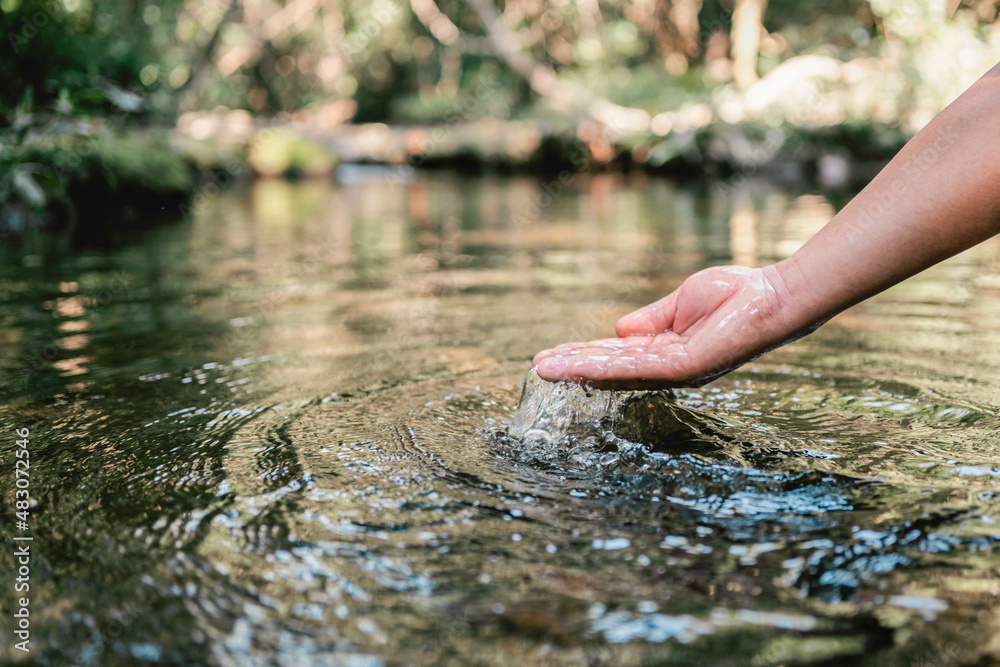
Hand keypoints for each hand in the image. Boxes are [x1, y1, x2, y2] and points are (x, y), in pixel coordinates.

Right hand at [533, 265, 801, 387]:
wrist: (772, 296)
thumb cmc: (734, 295)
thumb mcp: (680, 304)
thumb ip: (650, 320)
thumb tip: (617, 330)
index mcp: (666, 352)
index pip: (616, 357)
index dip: (584, 355)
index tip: (553, 354)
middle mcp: (667, 368)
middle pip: (610, 370)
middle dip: (574, 367)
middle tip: (538, 368)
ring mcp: (675, 370)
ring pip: (616, 373)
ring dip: (578, 371)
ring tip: (544, 369)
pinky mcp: (684, 366)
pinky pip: (636, 367)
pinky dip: (605, 366)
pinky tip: (578, 364)